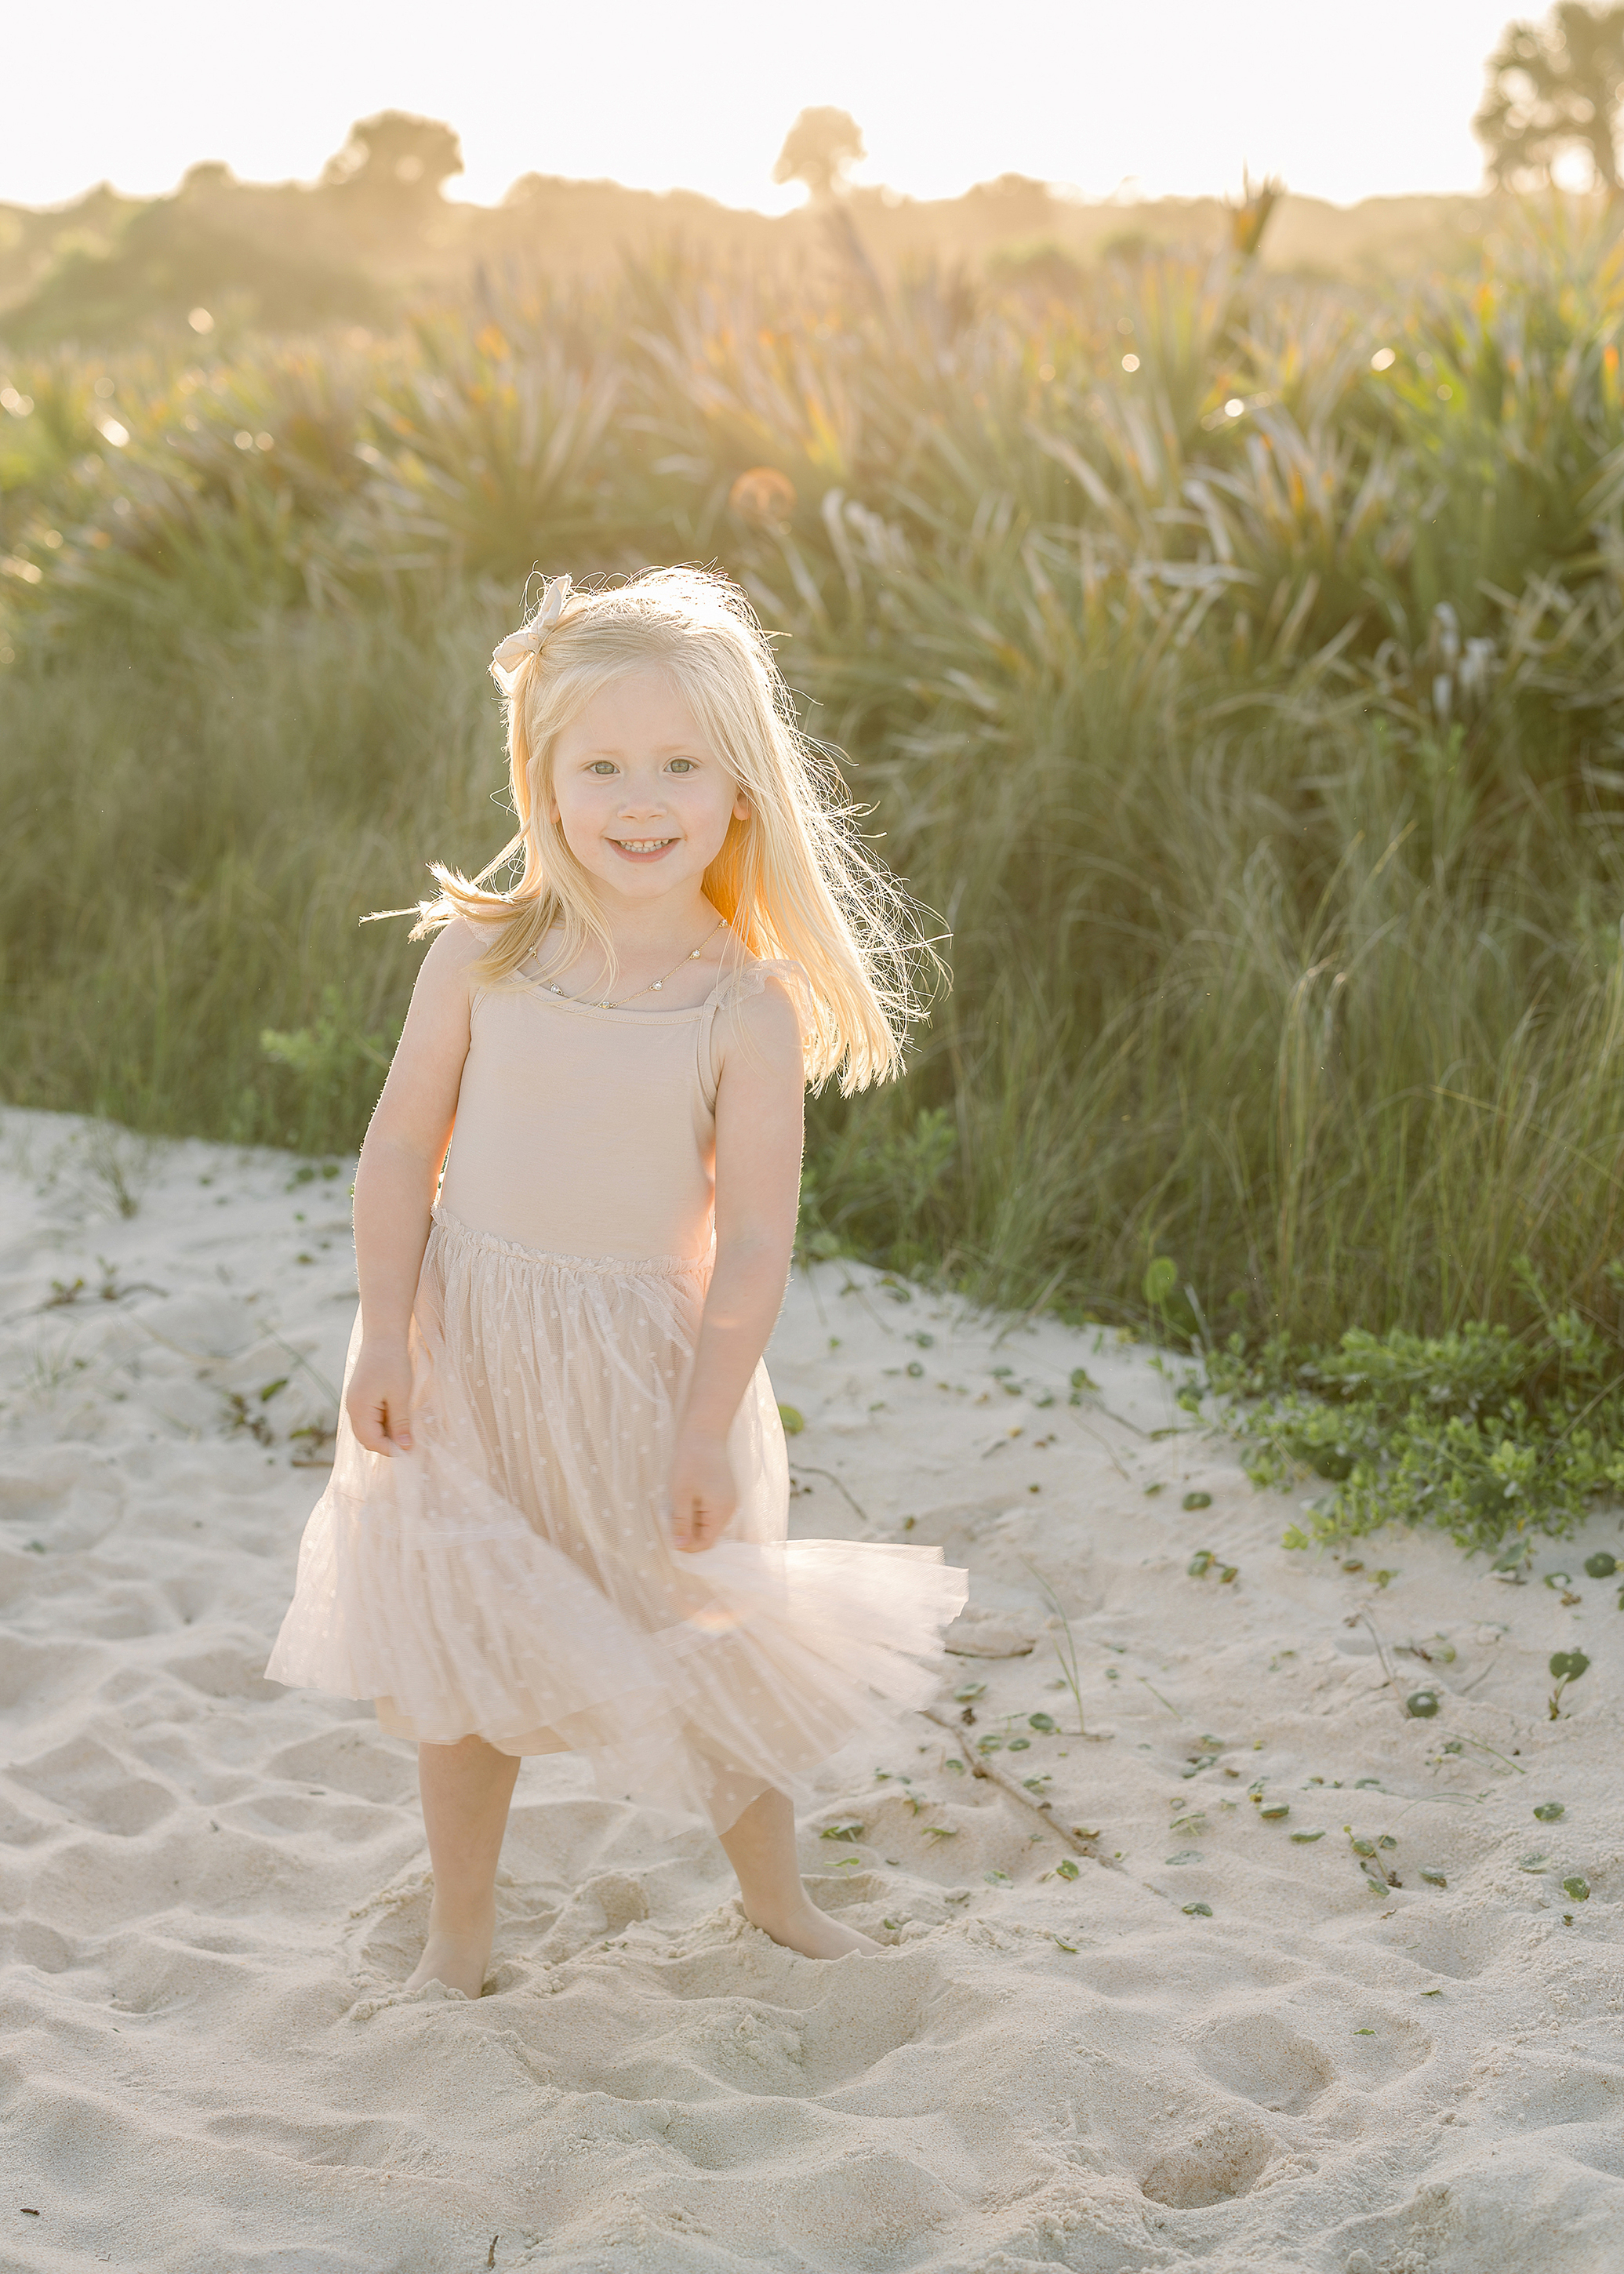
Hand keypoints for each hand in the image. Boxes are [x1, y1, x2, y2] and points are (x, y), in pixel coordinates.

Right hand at [347, 1336, 413, 1455]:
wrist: (384, 1335)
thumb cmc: (393, 1363)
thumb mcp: (401, 1395)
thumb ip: (401, 1423)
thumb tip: (405, 1447)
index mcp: (359, 1409)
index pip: (371, 1441)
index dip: (390, 1449)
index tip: (410, 1450)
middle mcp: (352, 1408)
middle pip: (367, 1438)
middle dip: (387, 1443)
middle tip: (410, 1442)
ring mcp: (355, 1401)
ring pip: (368, 1428)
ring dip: (386, 1433)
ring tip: (407, 1429)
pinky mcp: (360, 1396)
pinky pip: (369, 1417)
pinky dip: (383, 1422)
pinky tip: (399, 1416)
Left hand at [668, 1430, 736, 1552]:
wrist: (704, 1431)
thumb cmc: (690, 1461)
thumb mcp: (680, 1494)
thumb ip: (681, 1522)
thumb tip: (680, 1546)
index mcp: (721, 1512)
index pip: (706, 1544)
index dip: (686, 1545)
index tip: (669, 1534)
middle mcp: (730, 1509)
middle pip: (708, 1534)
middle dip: (688, 1531)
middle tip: (669, 1518)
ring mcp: (729, 1500)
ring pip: (708, 1522)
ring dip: (691, 1519)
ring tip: (677, 1503)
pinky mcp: (725, 1491)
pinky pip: (711, 1510)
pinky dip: (697, 1508)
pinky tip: (686, 1495)